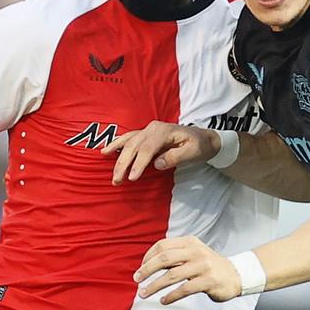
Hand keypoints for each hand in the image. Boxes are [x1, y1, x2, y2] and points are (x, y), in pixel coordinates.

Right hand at [104, 121, 220, 182]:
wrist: (203, 138)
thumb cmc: (199, 146)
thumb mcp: (193, 152)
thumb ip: (175, 157)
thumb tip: (157, 164)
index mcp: (164, 131)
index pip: (147, 148)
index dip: (138, 163)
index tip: (132, 178)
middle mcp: (153, 128)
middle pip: (134, 146)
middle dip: (123, 164)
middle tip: (117, 181)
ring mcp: (148, 130)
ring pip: (128, 142)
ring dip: (118, 157)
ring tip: (112, 173)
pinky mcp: (146, 135)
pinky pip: (128, 139)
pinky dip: (116, 145)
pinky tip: (106, 151)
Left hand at [135, 236, 240, 303]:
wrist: (236, 275)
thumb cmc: (209, 266)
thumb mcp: (193, 254)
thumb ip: (175, 257)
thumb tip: (148, 265)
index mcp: (189, 242)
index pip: (162, 245)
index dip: (148, 257)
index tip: (140, 269)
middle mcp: (196, 252)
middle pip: (164, 259)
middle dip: (147, 270)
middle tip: (136, 280)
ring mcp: (203, 266)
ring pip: (172, 276)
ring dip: (154, 286)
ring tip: (144, 293)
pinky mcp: (208, 281)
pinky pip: (184, 289)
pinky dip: (171, 296)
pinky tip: (163, 301)